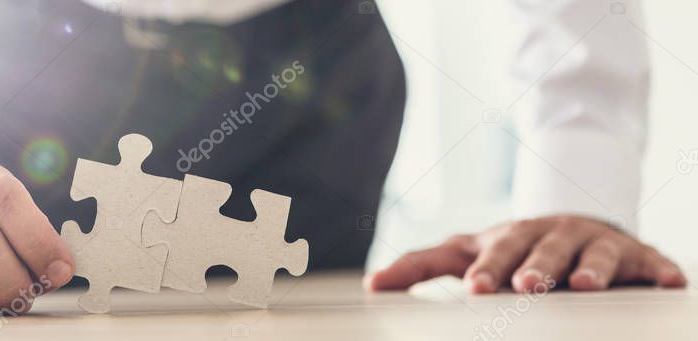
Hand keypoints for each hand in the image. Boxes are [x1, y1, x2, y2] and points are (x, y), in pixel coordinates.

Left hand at [365, 215, 686, 293]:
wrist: (572, 223)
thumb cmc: (512, 248)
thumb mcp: (467, 252)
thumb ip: (421, 267)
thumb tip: (371, 285)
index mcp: (511, 236)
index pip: (495, 252)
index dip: (487, 268)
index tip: (475, 289)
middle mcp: (552, 235)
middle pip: (542, 249)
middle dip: (533, 267)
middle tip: (524, 288)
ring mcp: (594, 242)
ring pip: (594, 253)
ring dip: (590, 268)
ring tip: (584, 286)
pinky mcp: (635, 255)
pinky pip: (650, 262)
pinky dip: (660, 270)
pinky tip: (671, 281)